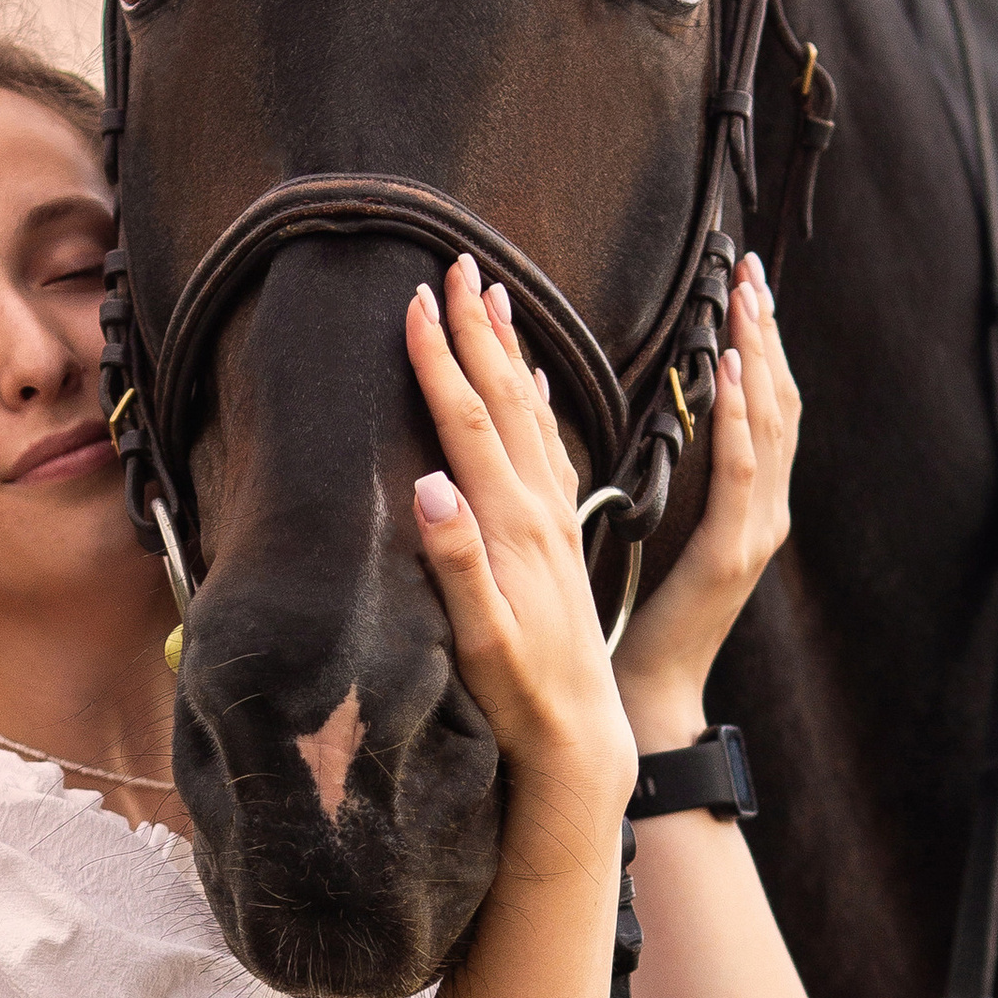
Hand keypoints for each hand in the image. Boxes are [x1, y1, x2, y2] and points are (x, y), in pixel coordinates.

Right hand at [406, 257, 637, 804]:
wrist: (579, 735)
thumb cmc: (518, 695)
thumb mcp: (480, 639)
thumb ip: (456, 563)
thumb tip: (427, 487)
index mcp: (514, 525)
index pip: (470, 422)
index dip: (442, 360)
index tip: (419, 300)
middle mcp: (541, 510)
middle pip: (506, 399)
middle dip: (479, 330)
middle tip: (459, 263)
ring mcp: (557, 519)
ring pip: (532, 413)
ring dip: (511, 350)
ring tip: (496, 295)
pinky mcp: (563, 535)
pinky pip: (552, 446)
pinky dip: (541, 401)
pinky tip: (540, 375)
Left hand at [612, 252, 797, 742]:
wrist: (641, 695)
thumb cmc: (636, 613)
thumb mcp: (655, 526)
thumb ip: (671, 470)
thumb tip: (652, 400)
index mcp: (748, 502)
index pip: (764, 405)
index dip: (761, 343)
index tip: (747, 282)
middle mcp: (764, 510)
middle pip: (776, 403)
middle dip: (767, 333)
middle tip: (753, 270)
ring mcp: (756, 531)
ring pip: (767, 427)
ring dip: (758, 358)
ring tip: (746, 303)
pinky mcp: (730, 554)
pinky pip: (739, 475)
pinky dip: (736, 420)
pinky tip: (725, 375)